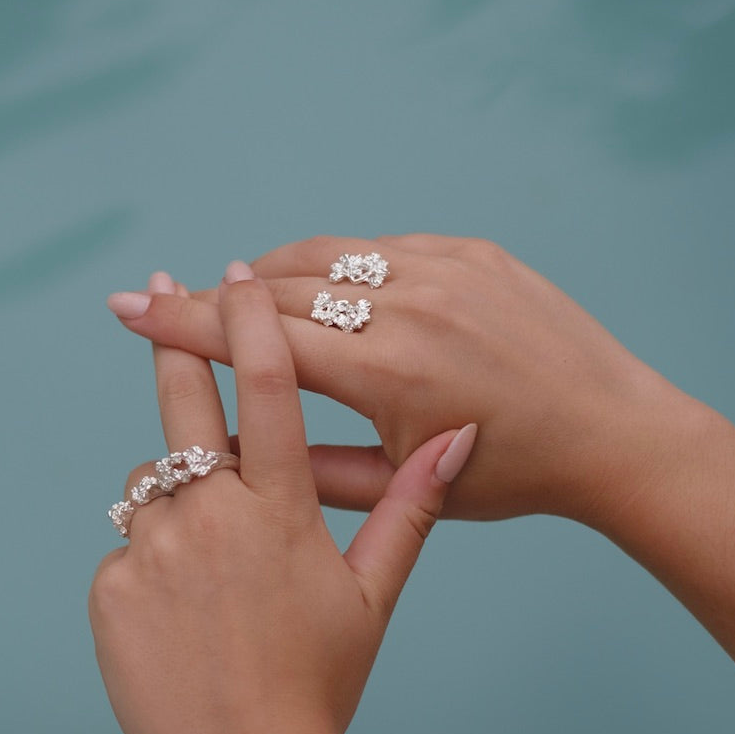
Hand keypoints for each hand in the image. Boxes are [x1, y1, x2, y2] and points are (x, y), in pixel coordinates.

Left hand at [90, 264, 476, 733]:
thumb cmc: (322, 683)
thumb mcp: (372, 595)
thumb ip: (408, 505)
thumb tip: (458, 436)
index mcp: (280, 510)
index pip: (264, 387)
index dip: (246, 322)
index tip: (232, 275)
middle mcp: (211, 515)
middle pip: (183, 404)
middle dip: (175, 342)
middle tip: (157, 292)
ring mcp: (153, 551)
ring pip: (154, 487)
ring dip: (177, 498)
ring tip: (211, 571)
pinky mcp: (111, 590)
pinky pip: (128, 551)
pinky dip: (150, 565)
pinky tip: (180, 619)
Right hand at [107, 234, 679, 525]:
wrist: (611, 430)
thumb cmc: (511, 474)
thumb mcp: (404, 486)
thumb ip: (310, 470)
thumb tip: (234, 449)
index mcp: (389, 373)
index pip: (257, 343)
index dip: (182, 327)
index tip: (123, 309)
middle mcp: (412, 307)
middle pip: (277, 290)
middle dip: (211, 298)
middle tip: (160, 297)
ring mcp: (444, 268)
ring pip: (322, 256)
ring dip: (267, 275)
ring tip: (229, 294)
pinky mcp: (469, 250)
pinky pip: (375, 247)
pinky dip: (331, 264)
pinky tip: (310, 284)